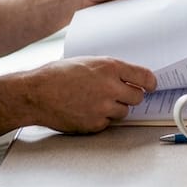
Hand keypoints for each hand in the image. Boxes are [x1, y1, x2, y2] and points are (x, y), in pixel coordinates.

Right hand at [24, 56, 156, 133]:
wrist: (35, 94)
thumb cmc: (57, 75)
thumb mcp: (87, 62)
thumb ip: (109, 69)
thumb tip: (127, 76)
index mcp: (109, 68)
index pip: (145, 77)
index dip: (150, 82)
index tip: (151, 85)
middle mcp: (110, 87)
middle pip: (138, 97)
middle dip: (130, 96)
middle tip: (118, 94)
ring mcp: (103, 108)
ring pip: (124, 112)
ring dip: (115, 108)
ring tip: (96, 101)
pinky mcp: (95, 124)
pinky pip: (107, 123)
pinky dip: (101, 119)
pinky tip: (86, 110)